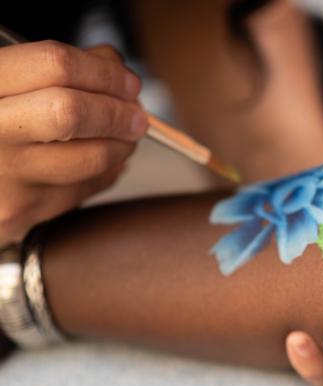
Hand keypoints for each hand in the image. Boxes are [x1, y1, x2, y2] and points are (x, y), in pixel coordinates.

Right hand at [0, 41, 147, 245]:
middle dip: (118, 113)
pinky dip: (107, 171)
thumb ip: (54, 68)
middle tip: (138, 117)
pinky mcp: (23, 212)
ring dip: (122, 147)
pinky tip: (105, 160)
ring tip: (126, 138)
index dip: (104, 72)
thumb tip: (113, 65)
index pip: (55, 66)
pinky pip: (86, 189)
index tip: (130, 82)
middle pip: (72, 113)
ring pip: (90, 159)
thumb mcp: (6, 82)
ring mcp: (7, 176)